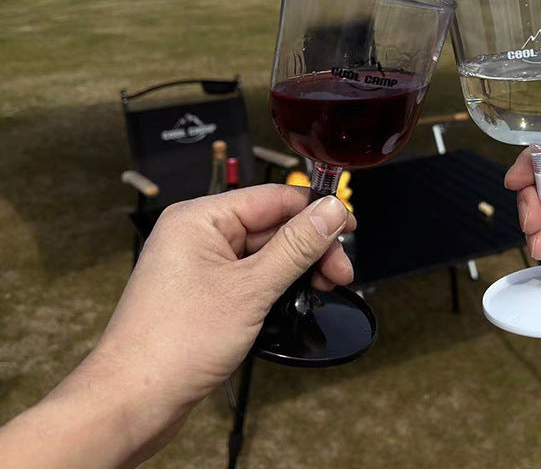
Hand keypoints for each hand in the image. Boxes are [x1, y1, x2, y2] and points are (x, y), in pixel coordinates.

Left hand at [100, 185, 354, 414]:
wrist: (131, 403)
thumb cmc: (173, 345)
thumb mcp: (251, 289)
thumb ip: (296, 246)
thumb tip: (331, 211)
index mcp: (201, 218)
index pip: (273, 198)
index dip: (316, 211)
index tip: (349, 226)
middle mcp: (198, 234)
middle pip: (272, 225)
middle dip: (311, 247)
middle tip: (340, 272)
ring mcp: (200, 264)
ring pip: (264, 252)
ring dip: (297, 269)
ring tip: (324, 289)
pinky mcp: (205, 292)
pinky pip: (250, 275)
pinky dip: (277, 286)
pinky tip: (297, 298)